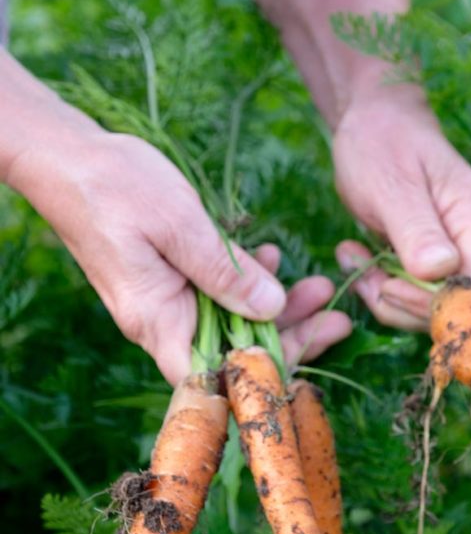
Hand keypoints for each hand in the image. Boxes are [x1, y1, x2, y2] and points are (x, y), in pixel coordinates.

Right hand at [9, 131, 348, 382]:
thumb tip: (272, 308)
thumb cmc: (117, 187)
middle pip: (231, 351)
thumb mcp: (181, 225)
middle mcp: (158, 320)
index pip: (213, 375)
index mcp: (156, 318)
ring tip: (318, 284)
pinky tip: (269, 259)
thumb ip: (226, 271)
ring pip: (229, 321)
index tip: (313, 351)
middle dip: (288, 335)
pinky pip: (214, 293)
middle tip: (338, 316)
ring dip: (273, 305)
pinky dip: (245, 280)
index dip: (262, 375)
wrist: (69, 157)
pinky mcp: (166, 278)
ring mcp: (162, 300)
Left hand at [332, 93, 470, 328]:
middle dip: (403, 303)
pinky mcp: (431, 258)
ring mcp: (455, 250)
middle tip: (360, 276)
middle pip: (455, 304)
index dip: (436, 304)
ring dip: (385, 295)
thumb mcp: (392, 184)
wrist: (373, 119)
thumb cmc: (383, 141)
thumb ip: (417, 229)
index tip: (387, 288)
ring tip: (349, 257)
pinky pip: (412, 292)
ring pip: (430, 305)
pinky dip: (380, 284)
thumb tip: (440, 272)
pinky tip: (354, 255)